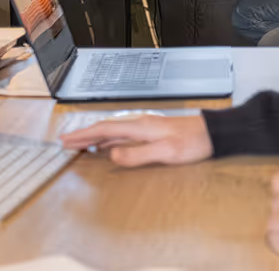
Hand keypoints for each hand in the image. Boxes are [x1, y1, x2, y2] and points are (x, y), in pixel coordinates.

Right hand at [59, 114, 213, 166]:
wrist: (213, 133)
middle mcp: (142, 123)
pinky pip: (124, 133)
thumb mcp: (165, 152)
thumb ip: (138, 154)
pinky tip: (109, 145)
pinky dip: (110, 138)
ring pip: (114, 130)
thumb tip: (113, 154)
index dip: (84, 135)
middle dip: (84, 135)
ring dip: (95, 136)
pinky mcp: (154, 131)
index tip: (67, 140)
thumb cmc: (193, 142)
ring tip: (80, 143)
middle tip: (65, 141)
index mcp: (141, 127)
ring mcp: (147, 126)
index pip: (105, 130)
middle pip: (106, 128)